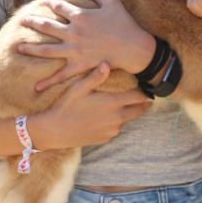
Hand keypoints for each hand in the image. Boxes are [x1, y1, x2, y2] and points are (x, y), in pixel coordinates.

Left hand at [19, 0, 154, 91]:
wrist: (132, 47)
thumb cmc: (125, 23)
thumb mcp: (113, 3)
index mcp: (80, 16)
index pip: (60, 8)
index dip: (50, 4)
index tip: (43, 3)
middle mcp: (73, 32)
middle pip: (47, 26)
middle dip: (33, 23)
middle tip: (22, 21)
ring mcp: (74, 50)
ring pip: (47, 50)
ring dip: (31, 49)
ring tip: (19, 48)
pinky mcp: (79, 65)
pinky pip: (61, 74)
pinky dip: (49, 81)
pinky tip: (37, 87)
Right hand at [28, 63, 150, 149]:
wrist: (53, 131)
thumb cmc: (66, 106)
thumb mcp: (78, 88)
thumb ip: (95, 77)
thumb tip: (107, 64)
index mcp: (113, 103)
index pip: (139, 97)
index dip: (145, 92)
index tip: (148, 89)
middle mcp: (116, 118)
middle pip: (139, 111)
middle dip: (143, 105)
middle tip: (144, 99)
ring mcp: (111, 130)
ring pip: (126, 120)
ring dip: (125, 114)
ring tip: (119, 106)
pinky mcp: (104, 139)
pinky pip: (114, 130)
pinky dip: (113, 123)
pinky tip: (104, 118)